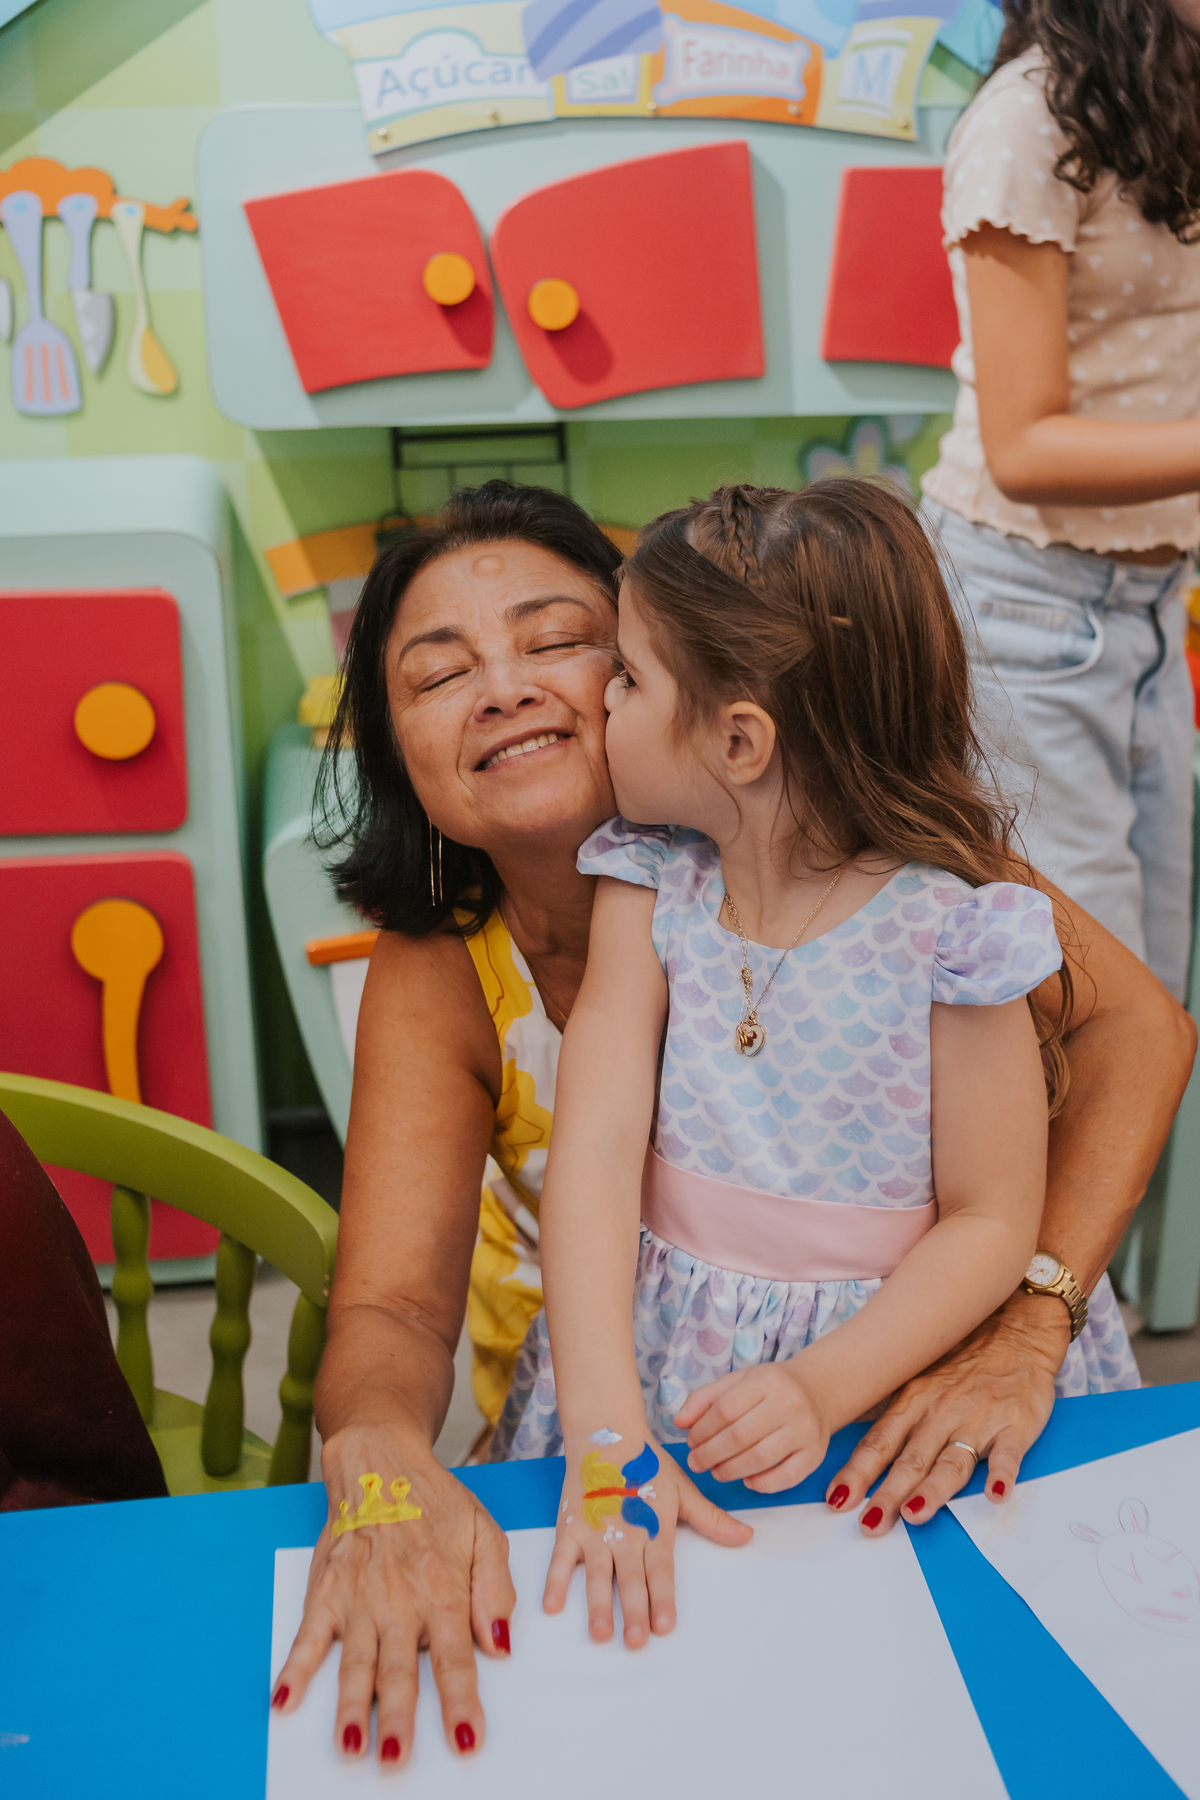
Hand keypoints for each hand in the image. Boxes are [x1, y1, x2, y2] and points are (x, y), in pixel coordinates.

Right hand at [270, 1426, 515, 1768]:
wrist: (381, 1463)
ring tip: (351, 1745)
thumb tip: (502, 1644)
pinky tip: (284, 1700)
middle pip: (400, 1671)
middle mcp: (400, 1602)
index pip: (455, 1659)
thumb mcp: (485, 1533)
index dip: (460, 1702)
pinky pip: (307, 1636)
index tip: (466, 1740)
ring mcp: (359, 1599)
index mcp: (443, 1591)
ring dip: (351, 1707)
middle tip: (397, 1759)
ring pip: (355, 1663)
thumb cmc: (436, 1504)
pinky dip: (294, 1669)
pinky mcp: (326, 1592)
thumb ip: (496, 1590)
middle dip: (399, 1719)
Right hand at [543, 1429, 751, 1646]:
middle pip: (630, 1579)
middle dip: (633, 1611)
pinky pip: (560, 1559)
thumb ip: (711, 1519)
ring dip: (597, 1604)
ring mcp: (594, 1532)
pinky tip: (552, 1607)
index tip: (665, 1626)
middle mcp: (624, 1534)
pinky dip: (554, 1582)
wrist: (607, 1433)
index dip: (662, 1598)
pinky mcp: (569, 1528)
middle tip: (636, 1642)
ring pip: (597, 1574)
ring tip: (600, 1633)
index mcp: (653, 1528)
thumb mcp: (683, 1490)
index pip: (660, 1570)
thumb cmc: (646, 1464)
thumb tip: (747, 1537)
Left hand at [674, 1362, 830, 1491]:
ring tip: (716, 1471)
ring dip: (730, 1470)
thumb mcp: (739, 1381)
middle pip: (740, 1436)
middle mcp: (789, 1404)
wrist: (819, 1391)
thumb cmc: (772, 1389)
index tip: (690, 1441)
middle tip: (696, 1462)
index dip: (702, 1430)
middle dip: (710, 1453)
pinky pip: (786, 1477)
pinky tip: (746, 1480)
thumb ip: (706, 1398)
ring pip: (760, 1458)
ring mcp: (805, 1430)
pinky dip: (762, 1484)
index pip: (725, 1409)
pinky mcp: (816, 1454)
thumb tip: (679, 1423)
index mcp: (767, 1381)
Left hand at [824, 1292, 1069, 1534]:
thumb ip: (897, 1418)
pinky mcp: (1015, 1425)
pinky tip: (995, 1495)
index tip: (837, 1498)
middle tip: (869, 1524)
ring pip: (952, 1462)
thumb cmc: (962, 1361)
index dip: (858, 1472)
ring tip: (915, 1515)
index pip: (879, 1442)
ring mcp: (978, 1420)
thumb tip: (859, 1456)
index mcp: (914, 1402)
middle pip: (910, 1460)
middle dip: (888, 1494)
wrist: (1015, 1330)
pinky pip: (1008, 1454)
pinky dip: (1002, 1475)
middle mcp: (941, 1413)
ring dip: (933, 1491)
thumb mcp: (920, 1379)